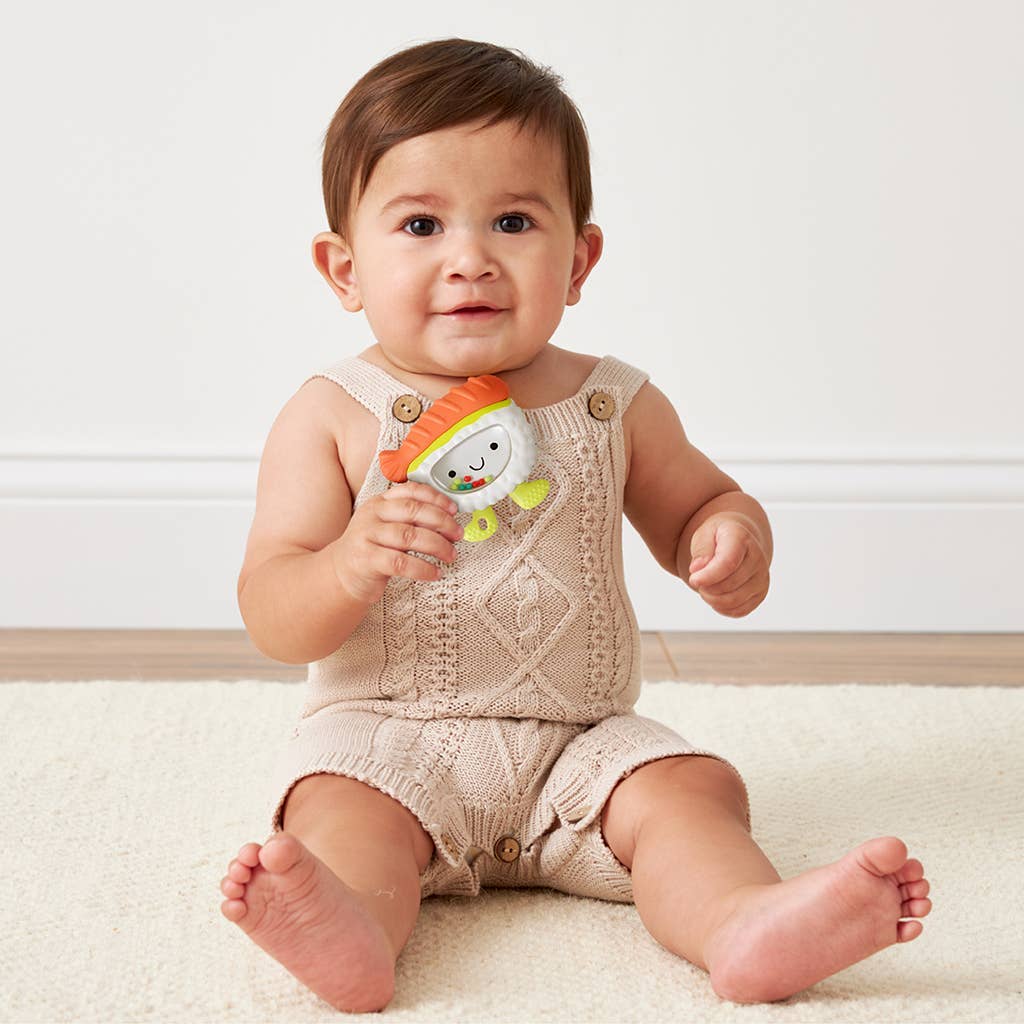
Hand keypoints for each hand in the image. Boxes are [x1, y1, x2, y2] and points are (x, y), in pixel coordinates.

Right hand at [330, 481, 463, 605]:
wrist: (341, 573)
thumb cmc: (371, 549)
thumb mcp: (387, 526)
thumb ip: (410, 519)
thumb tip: (448, 519)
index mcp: (379, 502)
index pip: (410, 491)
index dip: (436, 498)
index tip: (453, 509)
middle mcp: (372, 515)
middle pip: (413, 511)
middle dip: (442, 522)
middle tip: (457, 534)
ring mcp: (367, 536)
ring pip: (409, 536)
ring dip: (437, 546)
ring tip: (450, 555)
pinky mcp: (366, 559)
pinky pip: (400, 562)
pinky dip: (423, 568)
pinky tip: (434, 573)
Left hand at [687, 513, 769, 617]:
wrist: (735, 543)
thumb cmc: (716, 539)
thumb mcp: (703, 535)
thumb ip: (701, 549)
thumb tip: (697, 568)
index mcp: (741, 538)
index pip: (728, 563)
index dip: (708, 576)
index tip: (693, 579)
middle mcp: (757, 558)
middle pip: (729, 585)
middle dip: (706, 587)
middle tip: (697, 580)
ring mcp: (762, 577)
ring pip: (734, 601)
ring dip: (712, 599)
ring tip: (705, 588)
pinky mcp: (760, 593)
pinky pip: (739, 611)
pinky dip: (722, 608)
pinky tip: (715, 595)